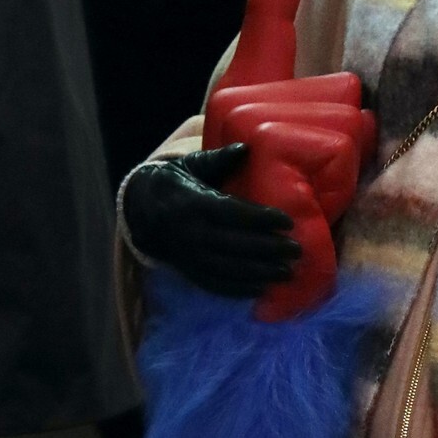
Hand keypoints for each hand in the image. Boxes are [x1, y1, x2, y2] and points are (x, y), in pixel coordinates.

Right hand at [120, 145, 299, 298]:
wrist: (141, 209)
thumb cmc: (176, 182)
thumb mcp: (192, 164)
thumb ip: (220, 158)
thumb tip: (246, 147)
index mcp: (194, 203)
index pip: (233, 214)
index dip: (262, 219)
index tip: (288, 221)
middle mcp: (191, 233)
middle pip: (236, 245)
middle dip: (269, 249)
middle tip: (297, 250)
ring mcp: (189, 256)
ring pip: (229, 269)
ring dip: (261, 273)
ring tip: (288, 273)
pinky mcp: (189, 271)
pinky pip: (216, 284)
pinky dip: (239, 290)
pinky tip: (262, 289)